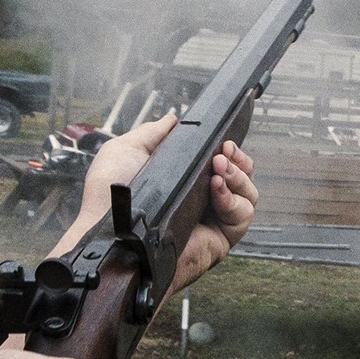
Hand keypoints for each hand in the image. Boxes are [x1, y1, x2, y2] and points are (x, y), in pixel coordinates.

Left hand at [67, 116, 261, 296]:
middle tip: (223, 154)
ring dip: (238, 177)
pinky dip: (234, 200)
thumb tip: (173, 119)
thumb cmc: (111, 197)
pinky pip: (243, 216)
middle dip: (239, 160)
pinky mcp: (221, 238)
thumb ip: (152, 133)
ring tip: (218, 169)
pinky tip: (216, 190)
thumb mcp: (126, 151)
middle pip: (243, 176)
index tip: (223, 142)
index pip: (223, 163)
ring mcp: (214, 220)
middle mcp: (203, 200)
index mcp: (185, 181)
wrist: (112, 231)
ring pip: (249, 194)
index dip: (230, 151)